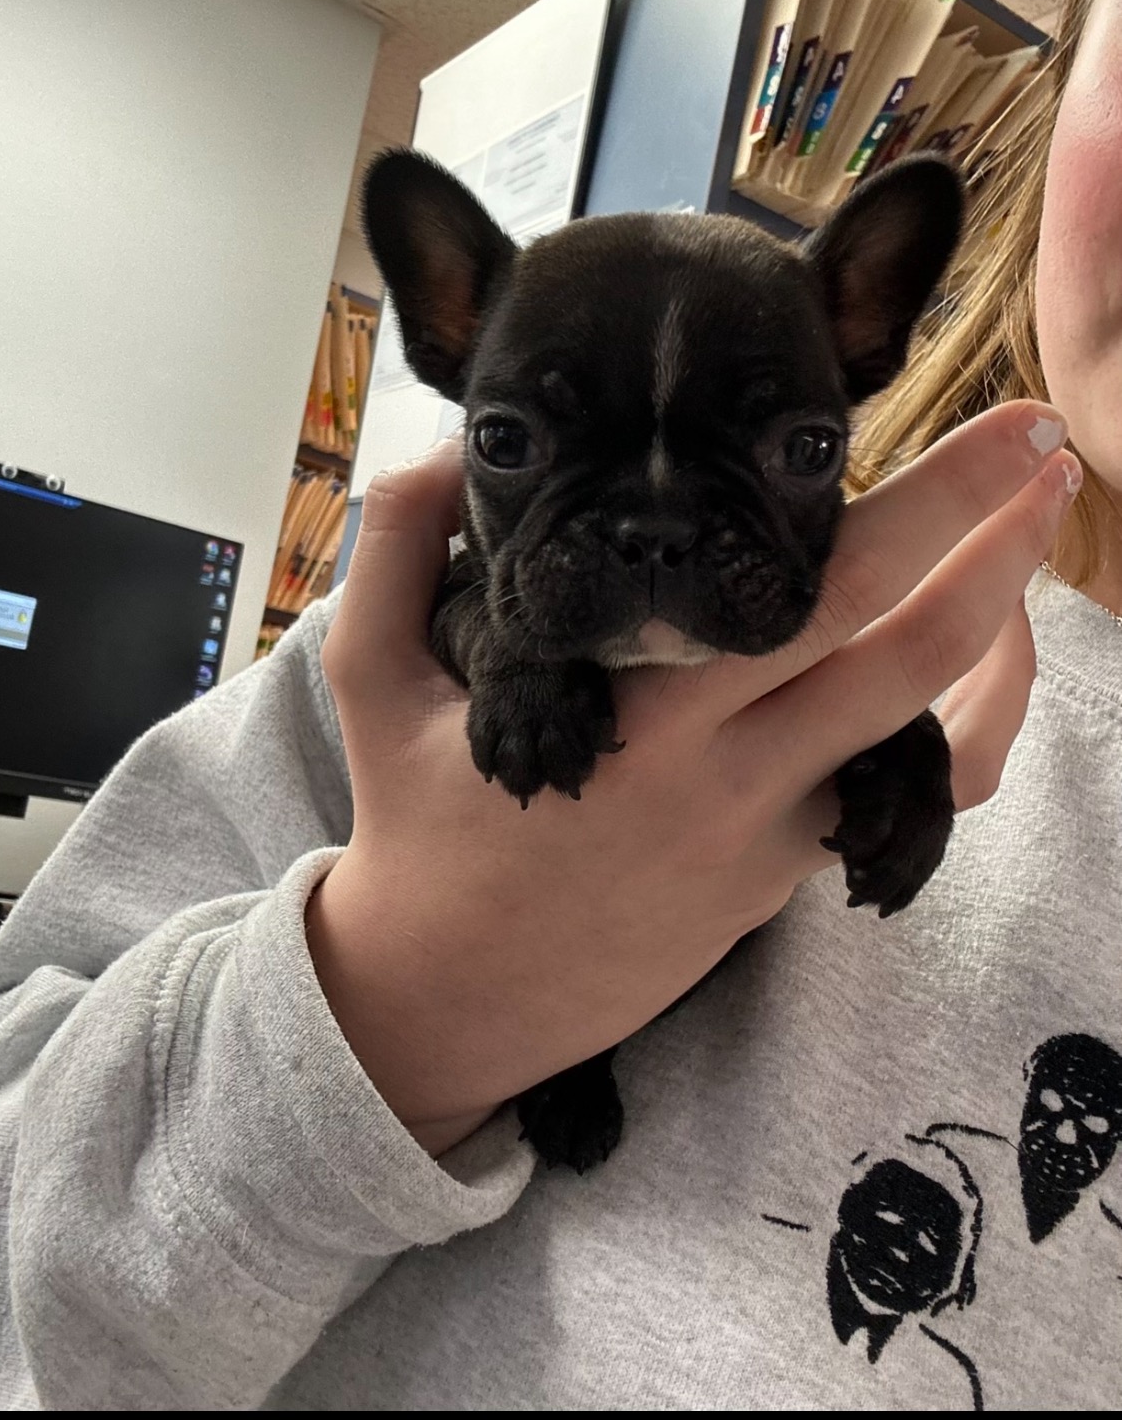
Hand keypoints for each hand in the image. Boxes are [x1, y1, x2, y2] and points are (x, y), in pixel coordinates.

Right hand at [306, 408, 1079, 1156]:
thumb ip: (396, 552)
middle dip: (984, 530)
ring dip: (996, 624)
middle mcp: (724, 769)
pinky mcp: (782, 878)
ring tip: (1037, 530)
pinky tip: (989, 663)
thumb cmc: (416, 827)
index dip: (902, 507)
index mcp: (635, 708)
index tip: (953, 418)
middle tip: (1047, 440)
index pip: (793, 589)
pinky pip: (903, 803)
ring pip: (922, 727)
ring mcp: (767, 832)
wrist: (448, 1001)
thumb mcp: (372, 681)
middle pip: (894, 638)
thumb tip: (440, 449)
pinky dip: (963, 730)